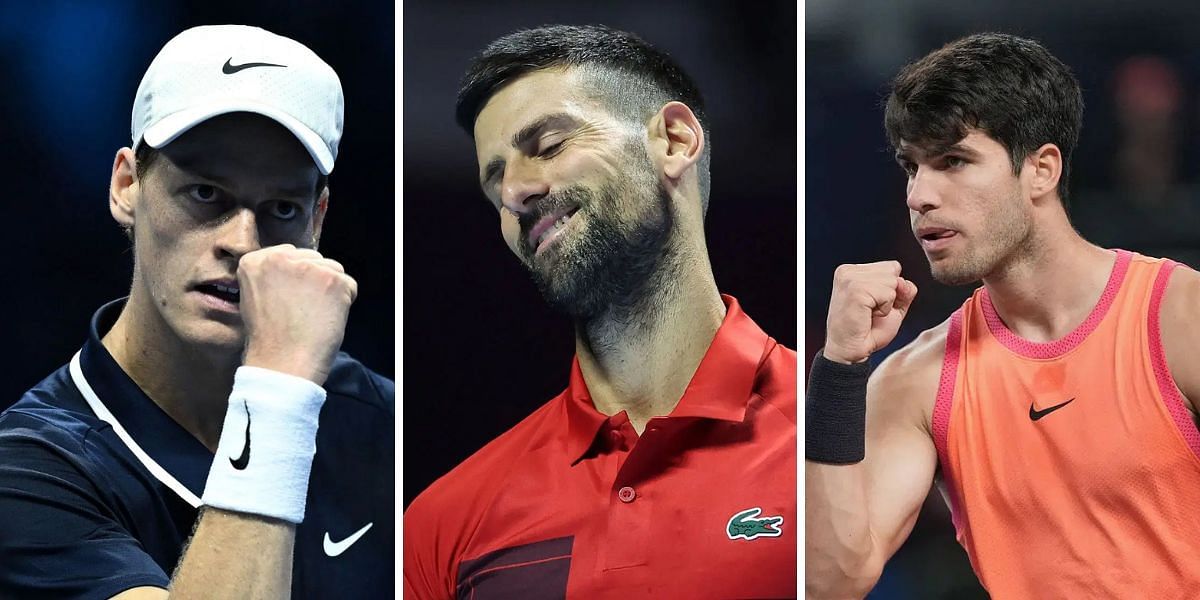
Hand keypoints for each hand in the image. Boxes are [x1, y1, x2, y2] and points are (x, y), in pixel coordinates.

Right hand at [237, 244, 357, 385]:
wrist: (283, 363)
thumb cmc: (269, 339)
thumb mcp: (255, 297)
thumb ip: (272, 277)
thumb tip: (297, 269)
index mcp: (254, 261)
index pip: (289, 255)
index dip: (295, 279)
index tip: (290, 299)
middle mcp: (279, 257)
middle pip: (312, 258)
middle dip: (313, 281)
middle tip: (303, 310)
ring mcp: (308, 267)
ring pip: (333, 269)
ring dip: (330, 290)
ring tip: (313, 315)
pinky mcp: (332, 280)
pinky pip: (349, 285)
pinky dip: (344, 303)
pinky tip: (326, 319)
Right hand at [823, 261, 916, 364]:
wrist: (851, 351)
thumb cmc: (867, 331)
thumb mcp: (891, 306)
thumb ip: (903, 289)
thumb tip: (905, 282)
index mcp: (852, 271)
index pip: (891, 266)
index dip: (891, 289)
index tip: (873, 305)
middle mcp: (848, 271)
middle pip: (893, 271)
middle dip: (890, 294)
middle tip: (871, 311)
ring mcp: (850, 279)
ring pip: (892, 281)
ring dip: (887, 303)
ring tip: (869, 314)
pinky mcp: (855, 290)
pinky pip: (888, 294)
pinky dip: (884, 309)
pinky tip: (868, 316)